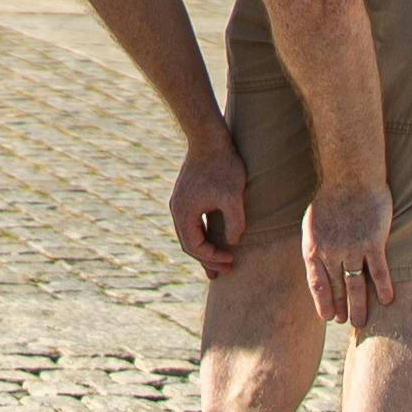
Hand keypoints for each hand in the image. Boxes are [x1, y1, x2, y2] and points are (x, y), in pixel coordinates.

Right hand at [169, 140, 246, 277]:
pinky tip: (215, 237)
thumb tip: (233, 242)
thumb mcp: (233, 196)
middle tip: (224, 272)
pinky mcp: (187, 195)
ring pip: (189, 233)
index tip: (232, 261)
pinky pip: (192, 222)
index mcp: (184, 212)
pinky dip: (203, 234)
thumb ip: (234, 221)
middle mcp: (177, 209)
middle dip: (207, 259)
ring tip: (219, 260)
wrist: (209, 139)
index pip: (194, 246)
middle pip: (188, 243)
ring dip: (204, 248)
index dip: (213, 258)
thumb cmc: (223, 166)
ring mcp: (180, 202)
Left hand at [303, 180, 395, 329]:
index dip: (323, 302)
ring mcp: (352, 248)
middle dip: (341, 308)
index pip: (317, 284)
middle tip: (346, 323)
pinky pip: (379, 270)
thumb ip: (317, 244)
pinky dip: (384, 287)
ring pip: (356, 285)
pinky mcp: (373, 242)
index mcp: (313, 248)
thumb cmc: (330, 198)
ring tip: (361, 322)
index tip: (328, 317)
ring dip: (359, 305)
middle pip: (337, 288)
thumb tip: (317, 261)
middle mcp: (331, 253)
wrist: (350, 177)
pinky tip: (388, 301)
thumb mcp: (312, 223)